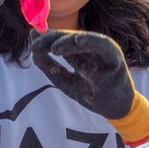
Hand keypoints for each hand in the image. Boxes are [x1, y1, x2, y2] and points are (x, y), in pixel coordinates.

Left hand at [31, 30, 148, 144]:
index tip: (32, 38)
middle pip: (71, 38)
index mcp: (82, 50)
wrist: (115, 109)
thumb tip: (33, 48)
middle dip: (53, 39)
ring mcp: (106, 52)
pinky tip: (78, 40)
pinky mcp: (116, 60)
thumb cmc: (92, 93)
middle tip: (36, 45)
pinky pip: (105, 47)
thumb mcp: (65, 81)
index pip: (62, 39)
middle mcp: (93, 48)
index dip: (47, 38)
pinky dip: (92, 41)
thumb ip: (50, 67)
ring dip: (69, 41)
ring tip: (54, 47)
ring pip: (87, 40)